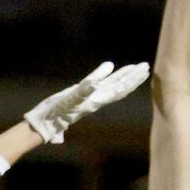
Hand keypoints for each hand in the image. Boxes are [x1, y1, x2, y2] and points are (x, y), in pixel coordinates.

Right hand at [23, 60, 150, 144]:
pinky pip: (98, 83)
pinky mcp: (80, 95)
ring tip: (134, 67)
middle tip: (145, 66)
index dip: (131, 79)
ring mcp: (89, 97)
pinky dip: (106, 75)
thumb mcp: (69, 100)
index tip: (143, 70)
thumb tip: (96, 83)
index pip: (119, 88)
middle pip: (119, 87)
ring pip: (111, 86)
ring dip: (123, 77)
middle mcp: (96, 99)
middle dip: (132, 77)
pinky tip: (109, 68)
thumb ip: (83, 90)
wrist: (44, 124)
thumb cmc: (56, 113)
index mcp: (97, 100)